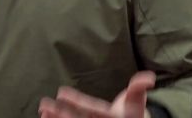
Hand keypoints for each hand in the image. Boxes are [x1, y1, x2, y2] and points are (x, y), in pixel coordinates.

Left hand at [38, 71, 155, 117]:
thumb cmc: (134, 113)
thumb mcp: (137, 101)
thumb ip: (139, 88)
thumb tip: (149, 78)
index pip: (92, 109)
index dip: (77, 102)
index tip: (62, 93)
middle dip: (62, 115)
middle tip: (45, 106)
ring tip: (42, 110)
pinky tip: (44, 116)